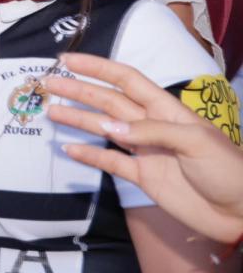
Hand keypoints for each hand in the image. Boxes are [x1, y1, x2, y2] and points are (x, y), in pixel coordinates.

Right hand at [45, 53, 242, 243]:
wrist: (242, 212)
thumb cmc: (229, 170)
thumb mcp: (196, 142)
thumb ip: (151, 131)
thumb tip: (109, 127)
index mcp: (167, 109)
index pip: (126, 80)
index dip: (97, 68)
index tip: (68, 61)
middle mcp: (151, 125)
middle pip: (108, 102)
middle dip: (79, 91)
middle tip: (49, 83)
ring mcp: (145, 151)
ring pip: (104, 129)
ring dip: (78, 119)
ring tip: (51, 112)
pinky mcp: (143, 177)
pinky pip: (110, 162)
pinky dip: (89, 155)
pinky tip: (69, 149)